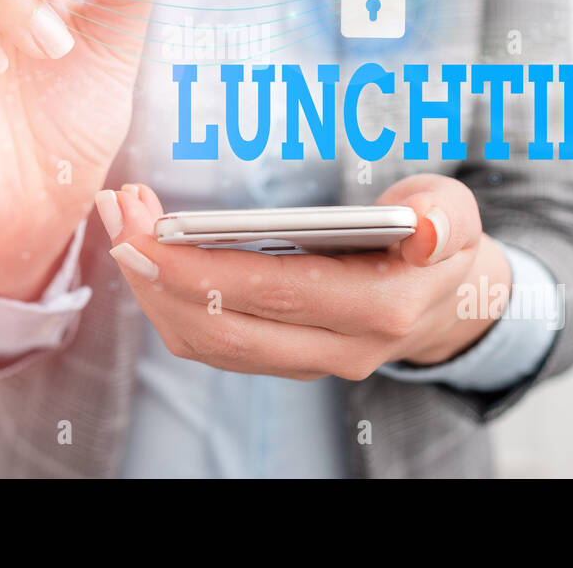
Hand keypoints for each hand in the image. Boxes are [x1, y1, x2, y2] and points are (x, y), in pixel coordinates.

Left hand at [94, 175, 512, 379]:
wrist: (446, 298)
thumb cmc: (440, 239)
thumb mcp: (456, 214)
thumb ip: (443, 218)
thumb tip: (423, 229)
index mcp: (377, 310)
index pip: (273, 294)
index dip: (202, 266)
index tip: (149, 229)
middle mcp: (336, 349)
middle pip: (221, 325)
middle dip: (157, 270)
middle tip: (117, 211)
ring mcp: (303, 361)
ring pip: (204, 341)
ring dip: (151, 284)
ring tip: (122, 219)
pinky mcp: (278, 356)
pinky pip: (207, 342)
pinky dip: (166, 298)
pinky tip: (146, 249)